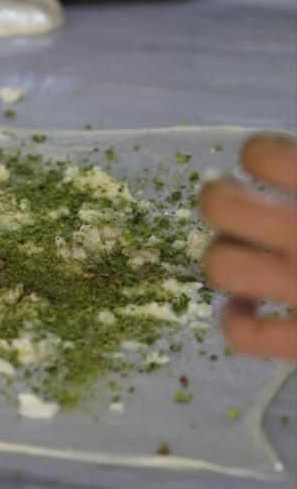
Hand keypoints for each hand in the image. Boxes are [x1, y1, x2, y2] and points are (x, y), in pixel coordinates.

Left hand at [200, 136, 296, 359]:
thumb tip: (272, 159)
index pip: (260, 153)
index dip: (257, 156)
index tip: (269, 169)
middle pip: (217, 205)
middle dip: (221, 199)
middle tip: (242, 203)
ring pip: (218, 264)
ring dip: (224, 256)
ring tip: (246, 253)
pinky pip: (245, 334)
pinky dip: (237, 321)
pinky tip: (249, 306)